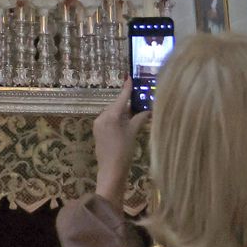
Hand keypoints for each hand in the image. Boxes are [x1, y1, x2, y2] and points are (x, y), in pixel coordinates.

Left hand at [94, 87, 149, 201]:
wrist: (111, 169)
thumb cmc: (124, 151)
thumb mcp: (134, 132)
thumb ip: (140, 118)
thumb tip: (149, 110)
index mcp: (112, 115)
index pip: (122, 98)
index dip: (127, 88)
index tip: (129, 78)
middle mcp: (102, 116)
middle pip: (117, 105)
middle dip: (127, 104)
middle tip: (140, 103)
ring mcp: (98, 123)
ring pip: (113, 112)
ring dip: (122, 113)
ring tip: (134, 116)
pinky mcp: (97, 129)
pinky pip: (108, 119)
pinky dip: (117, 119)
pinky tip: (125, 124)